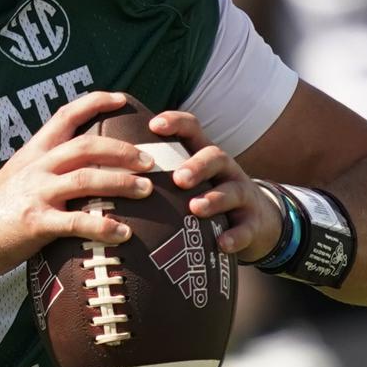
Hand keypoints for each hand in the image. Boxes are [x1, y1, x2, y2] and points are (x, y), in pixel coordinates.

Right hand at [0, 89, 152, 278]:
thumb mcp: (18, 176)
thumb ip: (46, 167)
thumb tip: (78, 165)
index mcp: (34, 152)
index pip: (66, 115)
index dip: (96, 102)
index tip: (123, 99)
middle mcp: (37, 167)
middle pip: (87, 146)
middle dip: (123, 150)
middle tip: (149, 161)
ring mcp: (37, 193)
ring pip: (87, 179)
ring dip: (122, 182)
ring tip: (147, 191)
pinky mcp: (36, 222)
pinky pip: (77, 222)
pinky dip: (104, 227)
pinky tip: (124, 233)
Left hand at [141, 108, 282, 260]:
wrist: (258, 223)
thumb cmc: (208, 198)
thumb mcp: (190, 181)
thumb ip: (160, 175)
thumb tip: (108, 172)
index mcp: (204, 156)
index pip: (193, 130)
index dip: (176, 123)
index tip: (154, 125)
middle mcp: (225, 171)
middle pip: (216, 156)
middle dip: (197, 165)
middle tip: (178, 178)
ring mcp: (242, 195)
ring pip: (232, 190)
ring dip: (214, 198)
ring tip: (196, 208)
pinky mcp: (253, 223)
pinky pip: (246, 228)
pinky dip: (235, 236)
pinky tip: (222, 244)